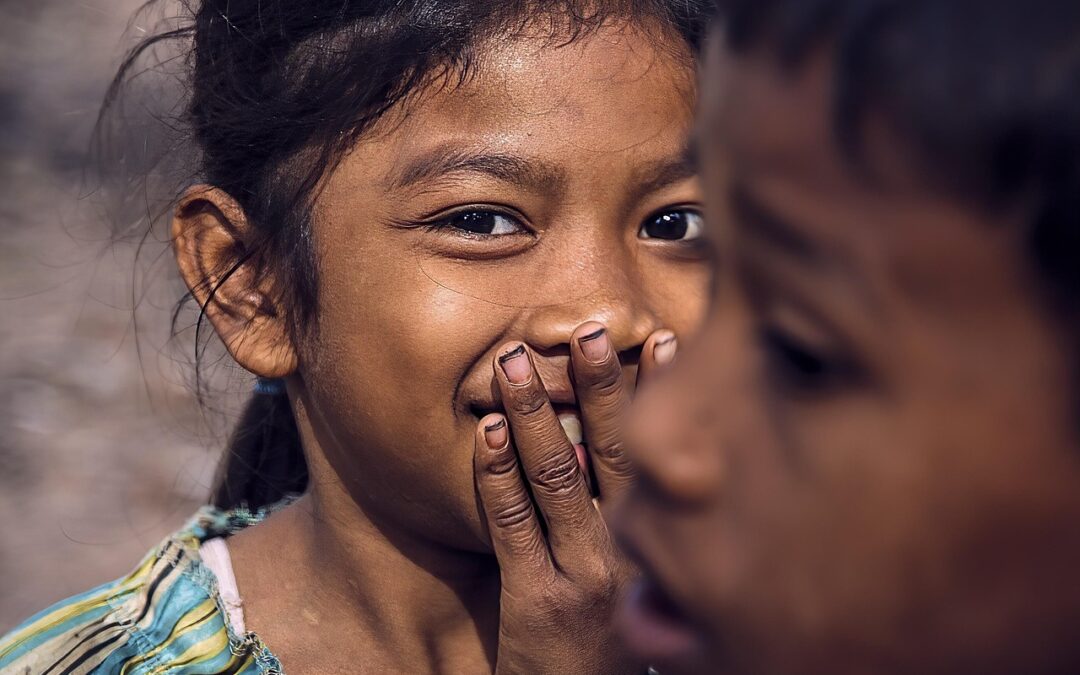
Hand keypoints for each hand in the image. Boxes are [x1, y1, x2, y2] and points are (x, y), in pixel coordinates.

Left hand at [473, 322, 677, 673]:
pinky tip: (485, 431)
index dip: (656, 395)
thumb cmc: (609, 638)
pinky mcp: (536, 598)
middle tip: (588, 329)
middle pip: (616, 452)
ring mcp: (583, 575)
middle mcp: (630, 552)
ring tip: (513, 362)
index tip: (657, 338)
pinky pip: (512, 522)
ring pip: (558, 475)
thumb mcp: (636, 575)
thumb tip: (609, 441)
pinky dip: (496, 472)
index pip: (659, 452)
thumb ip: (628, 515)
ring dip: (532, 412)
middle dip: (601, 385)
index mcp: (658, 539)